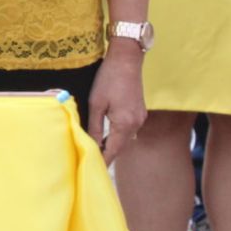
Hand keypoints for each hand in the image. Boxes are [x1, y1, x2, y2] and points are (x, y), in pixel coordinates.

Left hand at [88, 45, 145, 165]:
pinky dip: (117, 135)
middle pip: (120, 146)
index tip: (92, 170)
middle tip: (91, 162)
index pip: (113, 150)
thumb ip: (94, 126)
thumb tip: (90, 144)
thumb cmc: (108, 79)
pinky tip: (107, 135)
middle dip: (107, 154)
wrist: (126, 60)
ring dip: (112, 145)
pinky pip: (128, 130)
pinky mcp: (139, 112)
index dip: (103, 160)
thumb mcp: (96, 103)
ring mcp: (140, 118)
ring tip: (96, 151)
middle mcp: (136, 124)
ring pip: (125, 139)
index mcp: (125, 124)